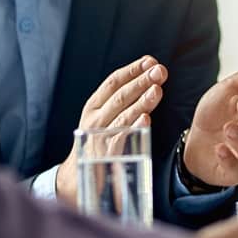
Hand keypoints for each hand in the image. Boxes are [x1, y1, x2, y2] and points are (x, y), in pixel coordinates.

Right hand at [55, 55, 166, 200]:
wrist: (77, 176)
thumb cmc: (98, 141)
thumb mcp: (104, 117)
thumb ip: (122, 101)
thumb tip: (149, 78)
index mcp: (94, 105)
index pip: (113, 81)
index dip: (132, 69)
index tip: (151, 61)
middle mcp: (94, 118)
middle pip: (119, 95)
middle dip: (141, 81)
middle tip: (160, 72)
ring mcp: (99, 136)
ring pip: (122, 115)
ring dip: (141, 101)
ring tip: (157, 90)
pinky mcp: (105, 155)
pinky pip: (121, 139)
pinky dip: (134, 128)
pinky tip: (146, 120)